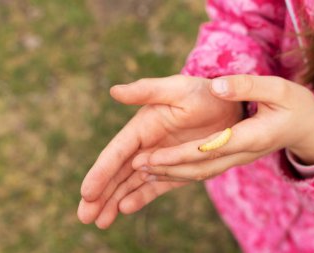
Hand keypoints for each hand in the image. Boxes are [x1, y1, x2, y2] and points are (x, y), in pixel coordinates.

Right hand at [77, 75, 241, 228]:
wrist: (229, 108)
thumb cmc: (204, 94)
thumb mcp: (177, 89)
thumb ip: (147, 91)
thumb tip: (114, 91)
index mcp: (142, 127)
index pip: (117, 153)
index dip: (101, 172)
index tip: (87, 192)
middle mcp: (146, 145)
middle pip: (118, 172)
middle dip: (101, 194)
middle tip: (84, 217)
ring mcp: (159, 159)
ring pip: (132, 183)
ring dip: (115, 200)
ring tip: (100, 221)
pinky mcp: (175, 170)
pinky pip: (155, 187)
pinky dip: (140, 197)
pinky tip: (126, 209)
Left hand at [133, 75, 313, 180]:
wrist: (308, 129)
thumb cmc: (295, 105)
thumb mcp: (278, 88)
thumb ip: (248, 86)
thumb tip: (217, 86)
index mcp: (252, 137)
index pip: (209, 149)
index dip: (179, 155)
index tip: (152, 157)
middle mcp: (240, 153)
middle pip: (199, 167)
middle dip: (166, 169)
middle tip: (135, 168)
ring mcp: (235, 159)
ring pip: (199, 172)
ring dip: (170, 175)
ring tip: (142, 173)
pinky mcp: (231, 157)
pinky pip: (204, 170)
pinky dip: (182, 173)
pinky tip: (161, 172)